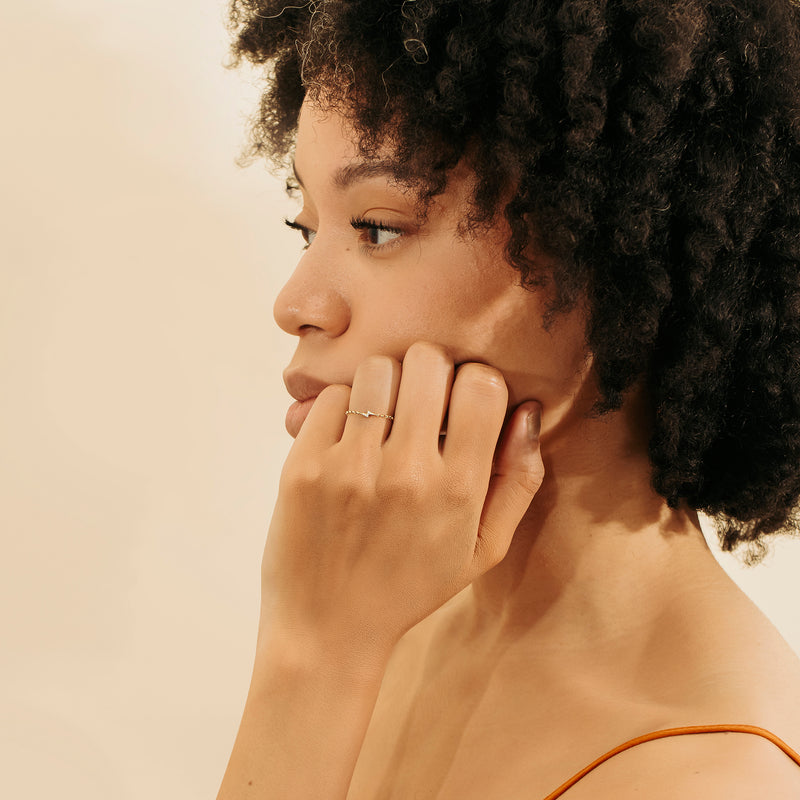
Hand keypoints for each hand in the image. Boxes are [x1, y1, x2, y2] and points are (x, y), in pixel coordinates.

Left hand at [260, 342, 544, 666]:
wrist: (327, 629)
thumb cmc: (411, 587)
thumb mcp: (483, 550)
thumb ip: (518, 481)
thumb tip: (527, 412)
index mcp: (457, 491)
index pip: (481, 385)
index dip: (476, 381)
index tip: (463, 402)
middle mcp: (405, 472)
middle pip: (427, 361)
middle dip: (431, 371)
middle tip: (422, 402)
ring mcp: (350, 466)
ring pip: (376, 369)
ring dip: (386, 383)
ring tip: (383, 417)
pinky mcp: (303, 465)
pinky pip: (331, 396)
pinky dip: (344, 407)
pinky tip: (349, 439)